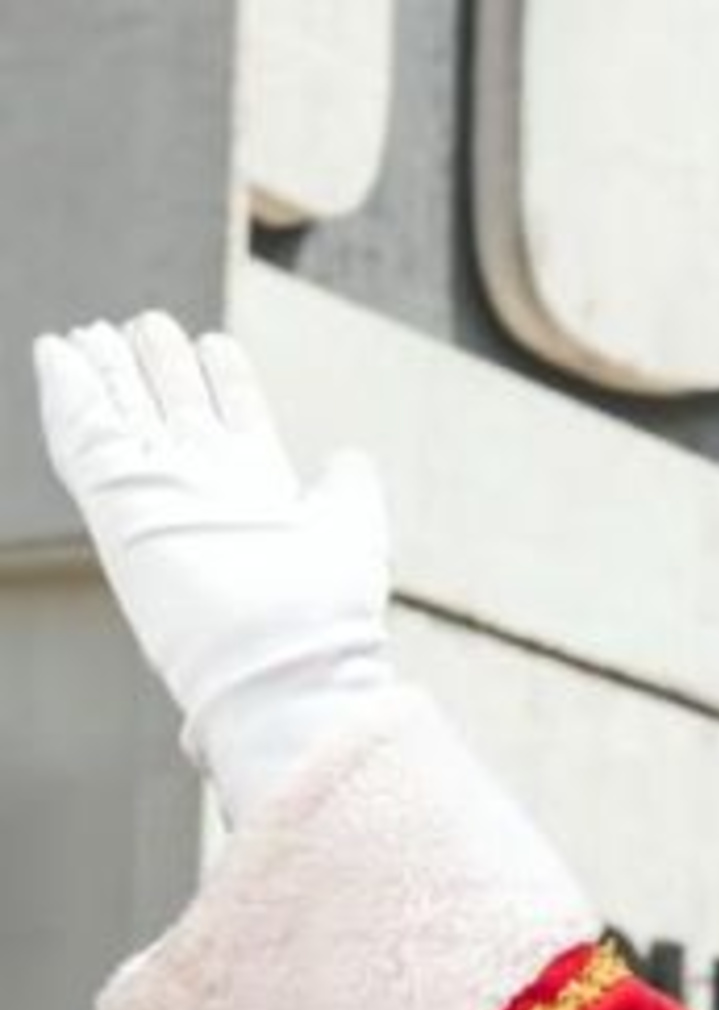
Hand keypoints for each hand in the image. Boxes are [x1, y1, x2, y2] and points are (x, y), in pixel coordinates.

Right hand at [32, 313, 393, 819]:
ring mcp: (156, 496)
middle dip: (161, 364)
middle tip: (148, 323)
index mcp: (258, 496)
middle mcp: (205, 493)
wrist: (285, 665)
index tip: (216, 344)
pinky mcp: (116, 503)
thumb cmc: (326, 616)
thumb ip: (349, 491)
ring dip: (110, 371)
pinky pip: (82, 437)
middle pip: (174, 410)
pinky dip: (68, 393)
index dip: (223, 379)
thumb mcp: (350, 534)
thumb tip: (349, 456)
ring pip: (125, 417)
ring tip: (94, 332)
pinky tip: (57, 353)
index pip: (234, 422)